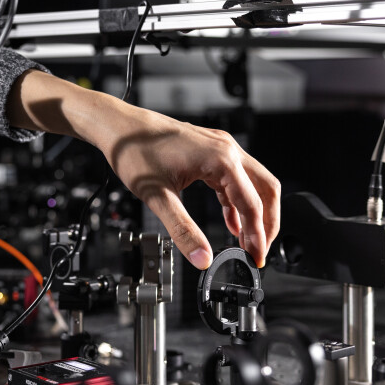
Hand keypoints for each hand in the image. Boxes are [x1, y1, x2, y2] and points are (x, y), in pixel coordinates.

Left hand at [7, 70, 279, 267]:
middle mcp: (227, 149)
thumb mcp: (157, 197)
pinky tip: (232, 223)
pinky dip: (238, 203)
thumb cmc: (134, 152)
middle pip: (265, 189)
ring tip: (247, 242)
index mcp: (221, 159)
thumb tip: (201, 258)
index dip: (258, 235)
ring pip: (253, 183)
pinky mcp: (210, 152)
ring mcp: (220, 148)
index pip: (252, 204)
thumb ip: (182, 230)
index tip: (256, 258)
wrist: (118, 126)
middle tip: (259, 251)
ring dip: (254, 213)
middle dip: (266, 223)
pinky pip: (235, 180)